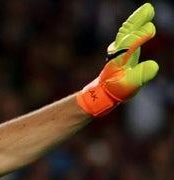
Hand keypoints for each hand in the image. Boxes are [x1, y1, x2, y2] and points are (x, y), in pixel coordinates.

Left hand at [77, 2, 158, 116]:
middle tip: (149, 9)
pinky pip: (129, 33)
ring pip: (127, 30)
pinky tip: (144, 21)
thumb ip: (141, 75)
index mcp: (119, 59)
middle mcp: (118, 51)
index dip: (139, 37)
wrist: (102, 92)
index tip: (150, 29)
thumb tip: (154, 66)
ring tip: (148, 10)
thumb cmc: (115, 90)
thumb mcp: (128, 85)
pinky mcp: (123, 49)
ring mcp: (120, 49)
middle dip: (137, 20)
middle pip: (127, 32)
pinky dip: (136, 25)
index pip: (129, 44)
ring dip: (137, 19)